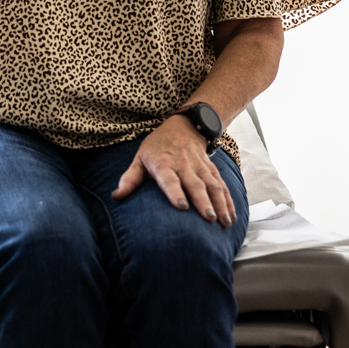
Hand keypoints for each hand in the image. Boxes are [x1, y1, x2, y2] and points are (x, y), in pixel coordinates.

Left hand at [113, 115, 235, 225]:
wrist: (183, 126)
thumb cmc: (157, 146)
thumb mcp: (140, 158)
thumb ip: (130, 178)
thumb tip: (116, 196)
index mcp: (164, 164)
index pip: (169, 179)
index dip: (175, 192)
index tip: (182, 207)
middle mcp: (184, 165)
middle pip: (195, 184)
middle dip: (203, 202)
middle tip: (209, 218)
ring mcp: (200, 167)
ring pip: (212, 185)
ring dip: (220, 203)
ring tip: (224, 221)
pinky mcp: (211, 169)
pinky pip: (221, 184)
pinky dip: (228, 200)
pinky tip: (232, 215)